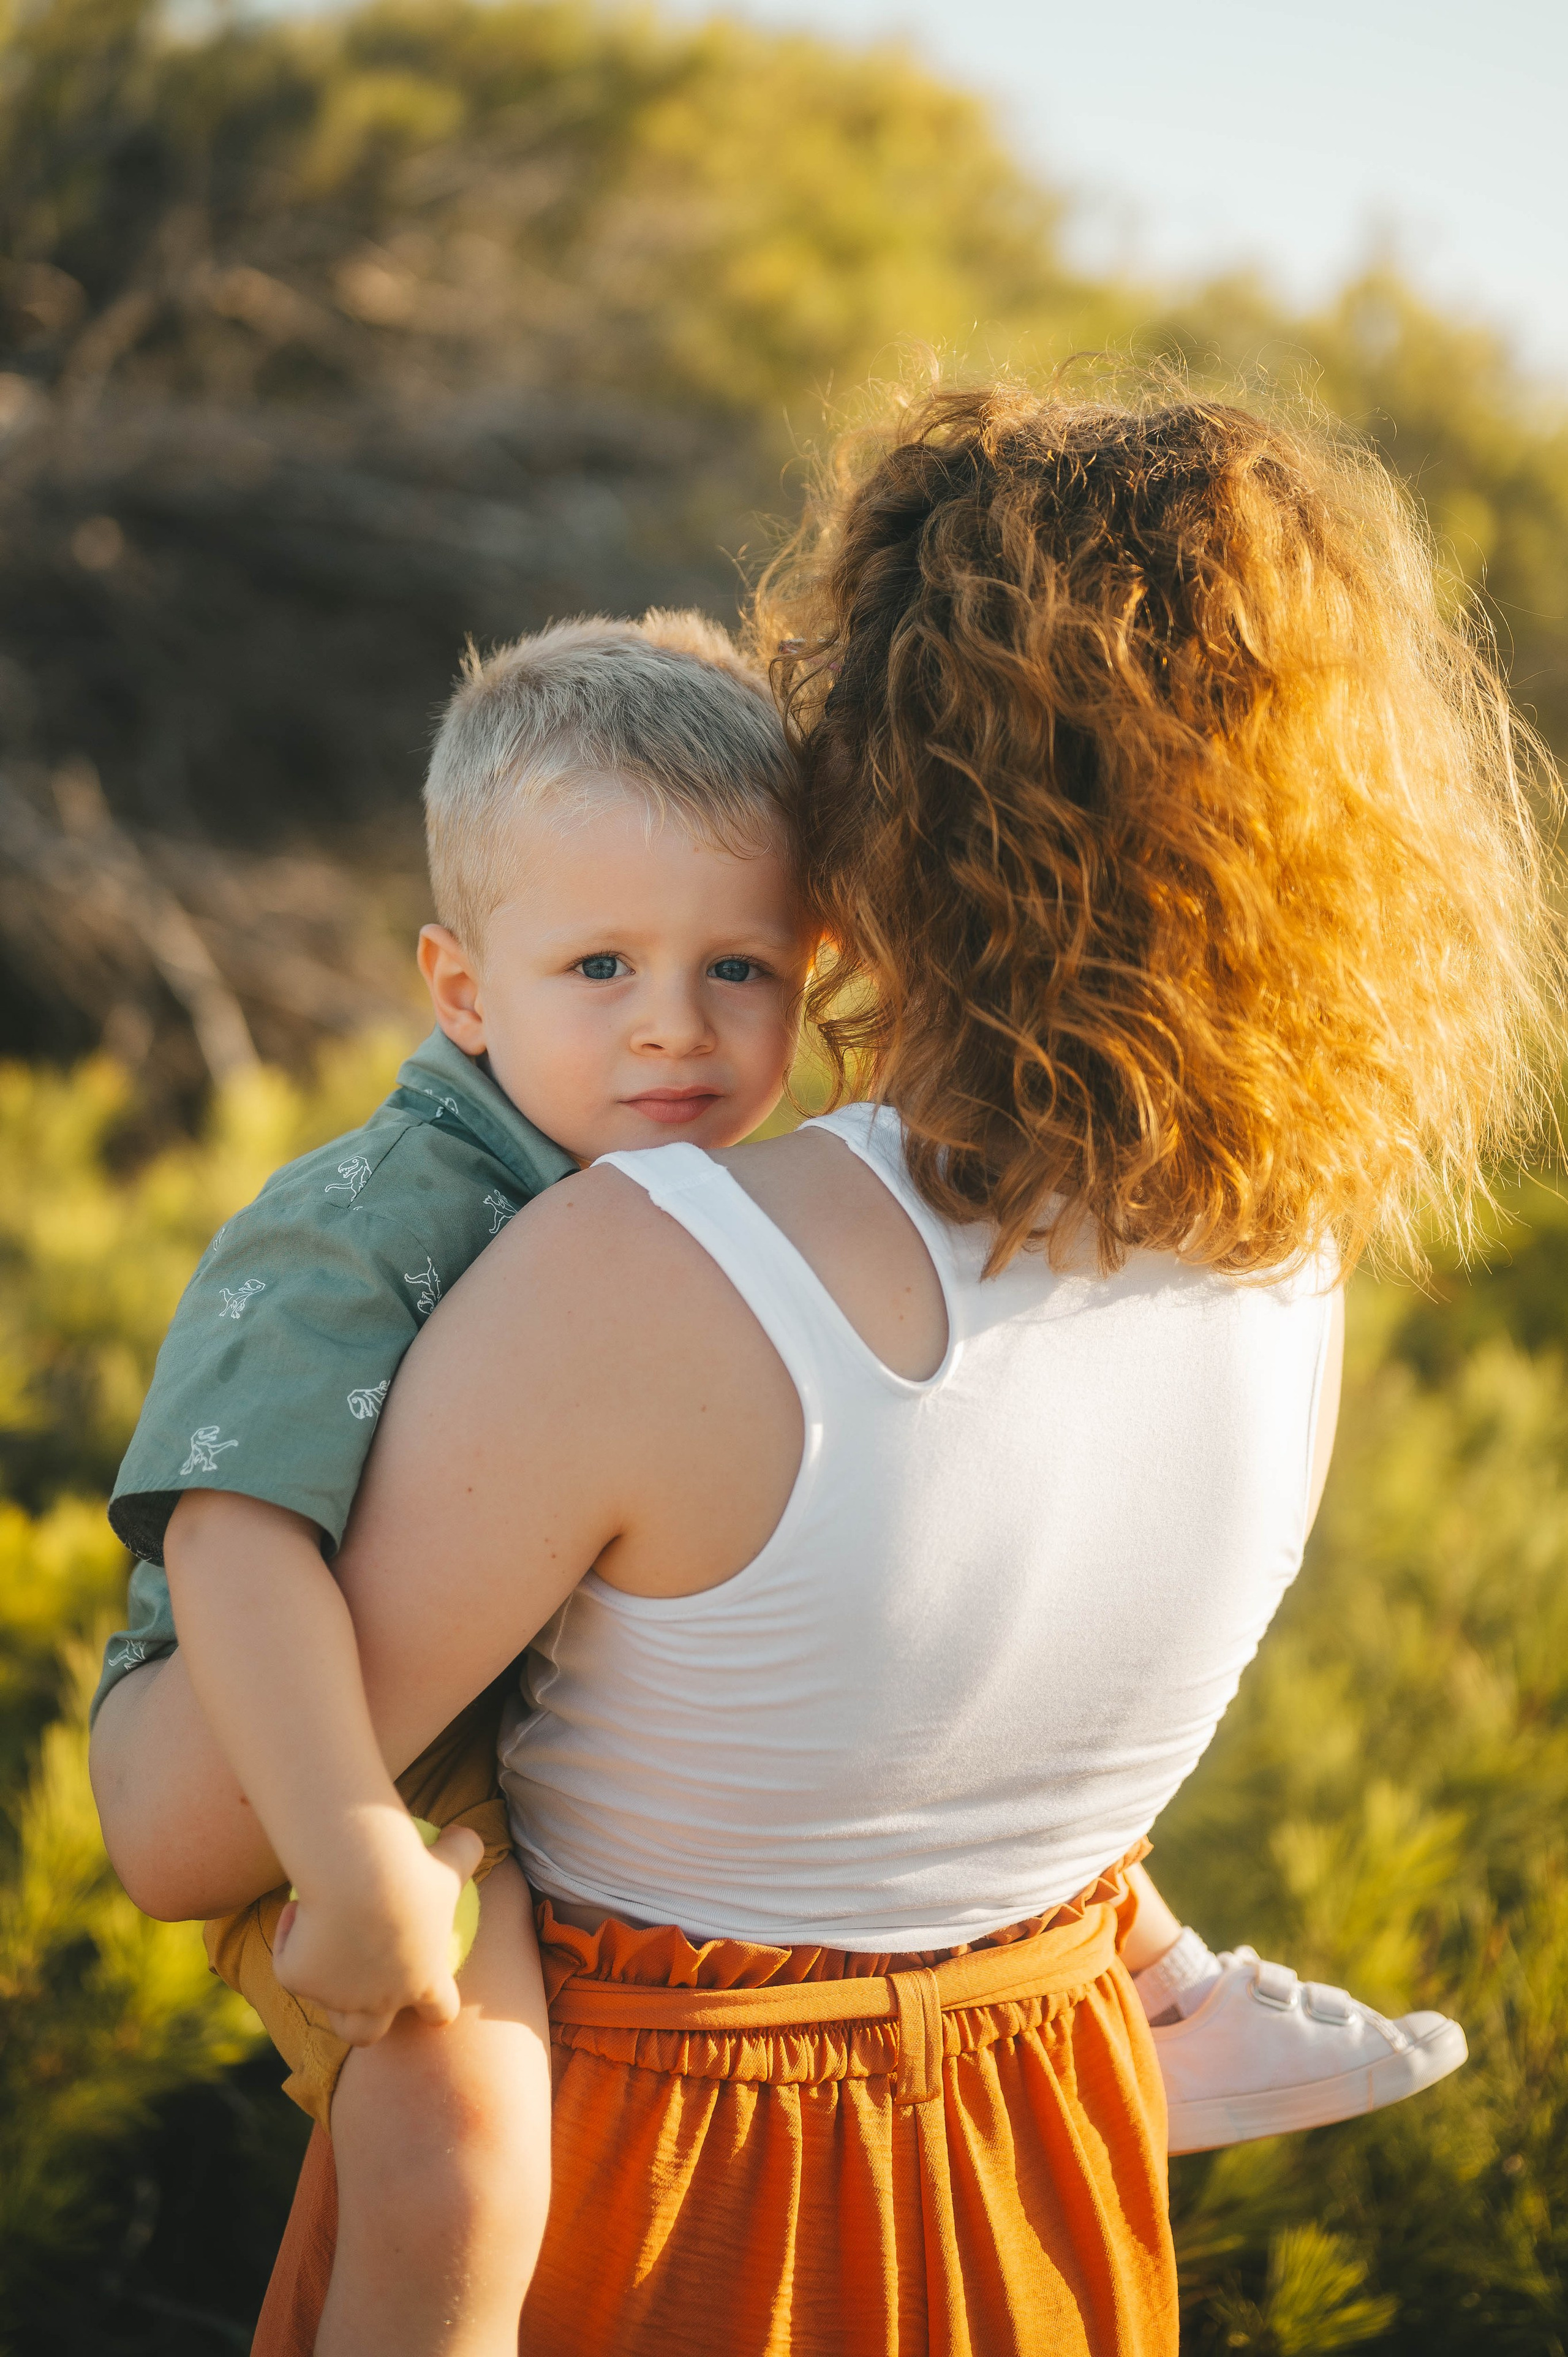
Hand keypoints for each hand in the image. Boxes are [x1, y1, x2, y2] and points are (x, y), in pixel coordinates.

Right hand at [271, 1812, 484, 2045]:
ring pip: (323, 1996)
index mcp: (424, 1980)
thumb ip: (467, 1850)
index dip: (435, 2007)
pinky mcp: (299, 1981)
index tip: (426, 1991)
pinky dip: (289, 1937)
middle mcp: (379, 2001)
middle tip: (355, 1986)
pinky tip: (295, 1909)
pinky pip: (288, 1962)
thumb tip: (467, 1835)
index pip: (440, 2011)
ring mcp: (335, 1996)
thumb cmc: (412, 1867)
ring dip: (321, 1974)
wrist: (361, 1877)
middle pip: (365, 2033)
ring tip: (320, 1933)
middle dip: (360, 2023)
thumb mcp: (452, 1856)